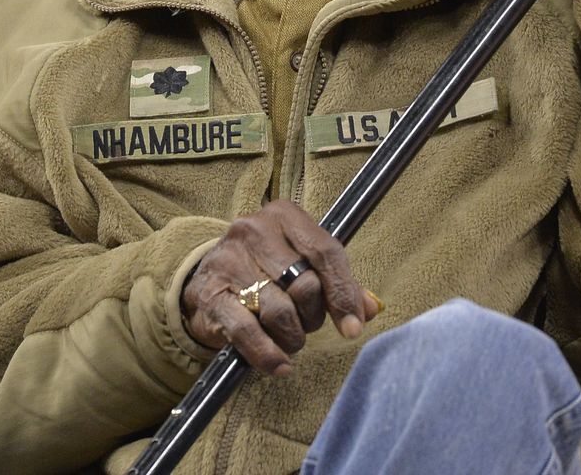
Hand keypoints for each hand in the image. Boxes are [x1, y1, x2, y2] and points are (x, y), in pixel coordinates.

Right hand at [181, 201, 378, 375]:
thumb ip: (337, 284)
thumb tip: (371, 309)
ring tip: (289, 338)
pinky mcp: (210, 293)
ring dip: (292, 337)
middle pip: (304, 284)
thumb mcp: (303, 265)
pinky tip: (279, 364)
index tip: (353, 328)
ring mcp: (228, 260)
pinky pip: (248, 331)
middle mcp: (254, 230)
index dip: (343, 294)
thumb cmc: (266, 271)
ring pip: (279, 311)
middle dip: (313, 316)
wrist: (208, 281)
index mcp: (284, 215)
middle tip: (306, 324)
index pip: (325, 252)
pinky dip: (268, 354)